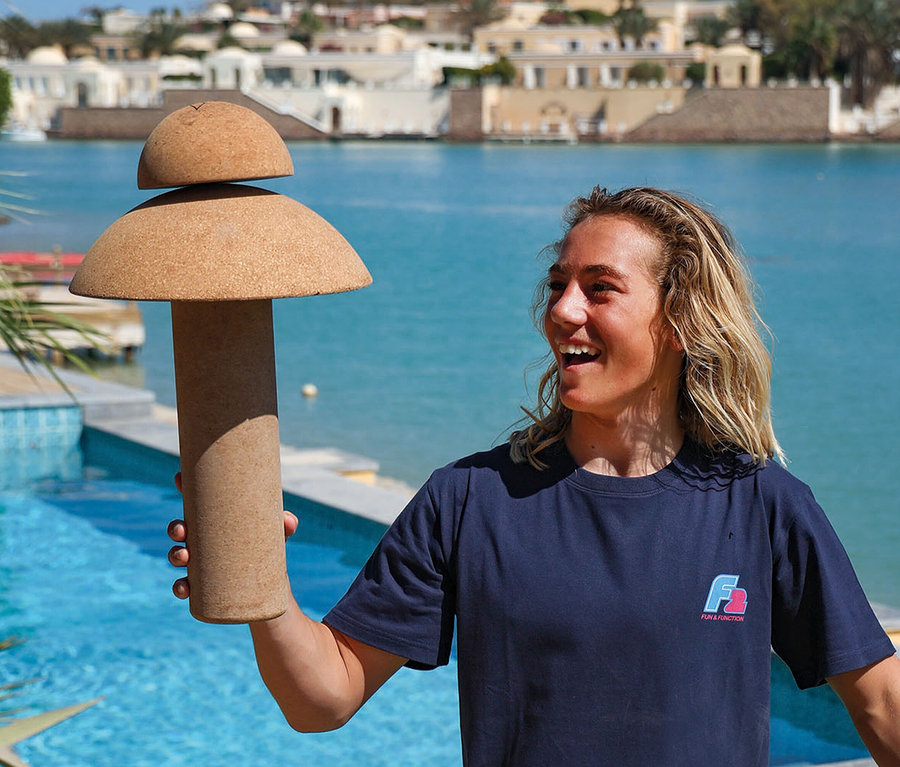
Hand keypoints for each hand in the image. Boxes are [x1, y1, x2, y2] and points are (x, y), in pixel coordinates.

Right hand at [167, 472, 299, 599]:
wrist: (269, 585)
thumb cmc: (269, 549)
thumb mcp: (277, 535)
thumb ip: (285, 525)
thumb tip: (288, 521)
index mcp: (216, 521)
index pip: (196, 502)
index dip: (184, 488)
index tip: (178, 477)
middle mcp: (203, 540)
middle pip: (180, 529)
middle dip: (176, 528)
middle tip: (182, 530)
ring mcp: (200, 563)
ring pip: (178, 556)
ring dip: (175, 555)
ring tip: (184, 557)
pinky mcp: (202, 586)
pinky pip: (184, 586)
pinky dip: (180, 587)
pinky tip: (184, 588)